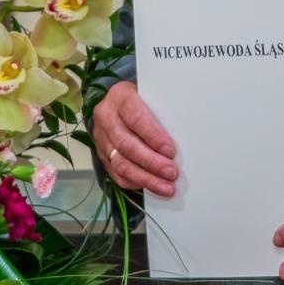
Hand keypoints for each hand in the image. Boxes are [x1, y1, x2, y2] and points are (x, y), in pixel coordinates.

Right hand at [91, 81, 178, 197]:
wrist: (115, 102)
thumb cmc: (141, 100)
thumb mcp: (150, 97)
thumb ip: (160, 114)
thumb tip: (182, 141)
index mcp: (120, 97)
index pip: (136, 119)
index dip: (153, 137)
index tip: (170, 151)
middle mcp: (106, 117)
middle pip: (127, 144)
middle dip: (151, 162)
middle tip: (171, 173)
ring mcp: (101, 137)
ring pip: (120, 163)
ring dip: (145, 178)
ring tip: (165, 187)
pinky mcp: (101, 154)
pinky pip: (115, 173)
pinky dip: (134, 182)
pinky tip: (150, 187)